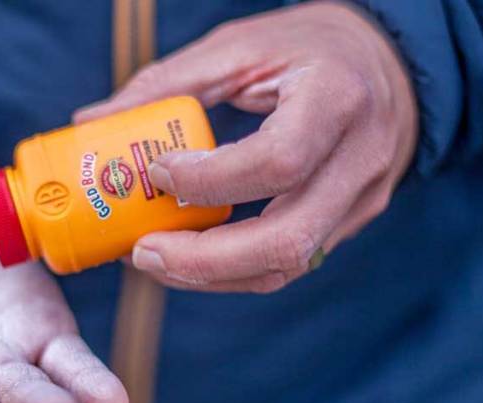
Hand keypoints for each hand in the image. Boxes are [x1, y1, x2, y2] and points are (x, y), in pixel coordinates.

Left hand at [76, 1, 416, 292]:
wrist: (389, 66)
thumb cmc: (309, 48)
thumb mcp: (240, 47)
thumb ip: (168, 84)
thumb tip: (93, 121)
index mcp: (337, 98)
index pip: (278, 161)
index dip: (210, 180)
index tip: (159, 173)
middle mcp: (359, 159)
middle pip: (286, 240)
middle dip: (203, 260)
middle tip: (143, 252)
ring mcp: (360, 200)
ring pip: (286, 265)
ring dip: (211, 275)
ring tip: (153, 259)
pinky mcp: (349, 224)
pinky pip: (289, 262)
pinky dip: (233, 268)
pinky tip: (189, 256)